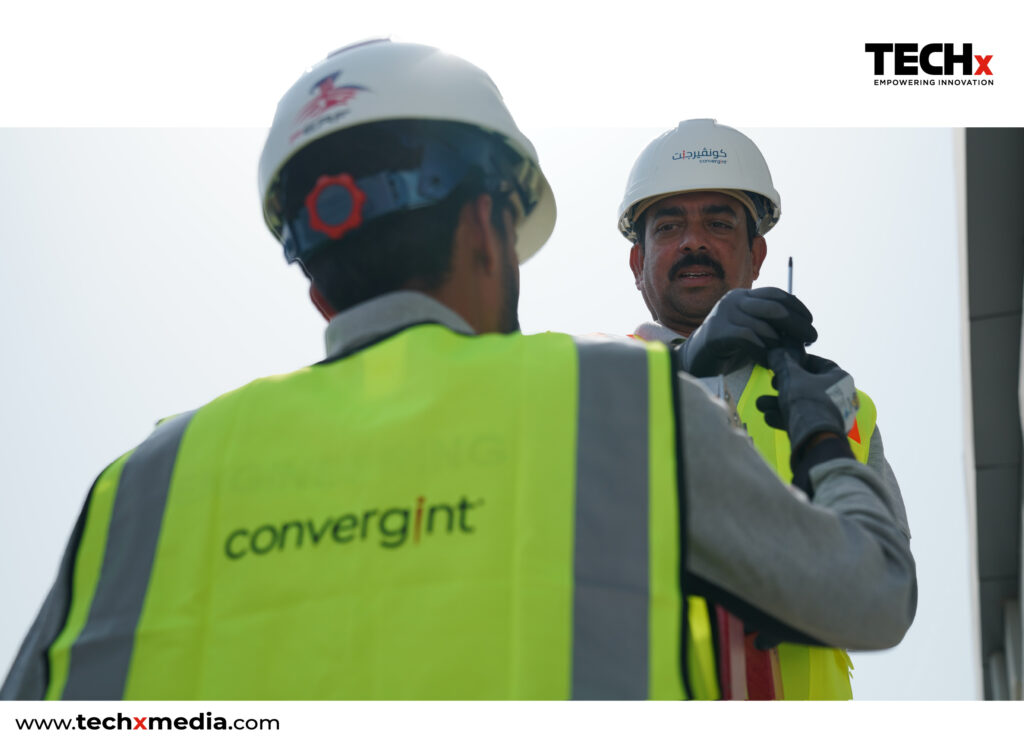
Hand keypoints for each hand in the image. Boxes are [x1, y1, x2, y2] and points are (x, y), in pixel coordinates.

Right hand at [677, 288, 816, 376]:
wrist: (697, 359)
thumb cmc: (730, 347)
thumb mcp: (752, 330)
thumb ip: (771, 325)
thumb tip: (803, 330)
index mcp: (743, 296)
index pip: (776, 294)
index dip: (797, 307)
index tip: (810, 322)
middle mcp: (733, 300)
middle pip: (774, 307)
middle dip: (797, 324)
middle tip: (811, 338)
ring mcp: (723, 315)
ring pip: (763, 324)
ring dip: (781, 342)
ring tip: (789, 355)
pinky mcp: (717, 332)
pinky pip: (749, 338)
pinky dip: (762, 350)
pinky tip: (766, 360)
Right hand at [755, 349, 857, 455]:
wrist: (815, 439)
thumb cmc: (808, 401)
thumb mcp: (790, 377)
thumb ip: (781, 362)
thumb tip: (774, 351)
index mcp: (839, 378)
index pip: (818, 363)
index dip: (798, 361)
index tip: (782, 362)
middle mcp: (839, 395)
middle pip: (807, 384)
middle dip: (784, 385)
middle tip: (773, 384)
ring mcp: (831, 414)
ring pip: (802, 403)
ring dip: (779, 403)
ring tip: (761, 404)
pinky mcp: (822, 430)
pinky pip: (802, 418)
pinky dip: (785, 417)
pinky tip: (768, 417)